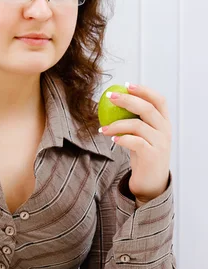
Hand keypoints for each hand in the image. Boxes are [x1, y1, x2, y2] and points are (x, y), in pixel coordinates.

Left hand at [99, 83, 171, 204]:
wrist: (151, 183)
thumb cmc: (143, 155)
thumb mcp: (142, 134)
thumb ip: (136, 119)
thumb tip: (115, 100)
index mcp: (164, 122)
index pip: (159, 100)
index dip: (144, 90)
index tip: (126, 85)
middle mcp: (165, 131)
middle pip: (148, 108)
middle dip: (127, 100)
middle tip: (110, 97)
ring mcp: (161, 143)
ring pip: (138, 125)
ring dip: (117, 123)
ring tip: (103, 128)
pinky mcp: (153, 156)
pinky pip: (135, 142)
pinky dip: (122, 138)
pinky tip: (112, 138)